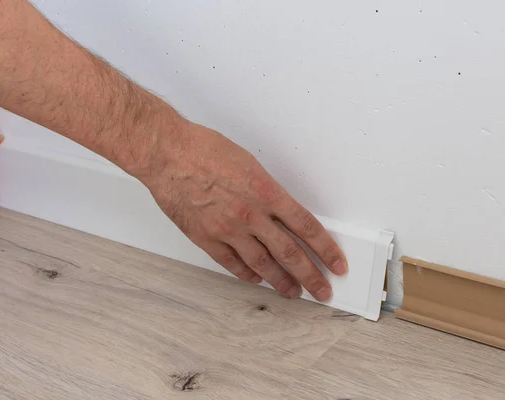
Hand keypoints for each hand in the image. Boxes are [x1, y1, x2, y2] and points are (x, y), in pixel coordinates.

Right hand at [139, 120, 347, 301]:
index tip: (337, 263)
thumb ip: (266, 190)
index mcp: (266, 191)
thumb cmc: (204, 150)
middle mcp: (251, 214)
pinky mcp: (206, 238)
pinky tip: (257, 280)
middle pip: (289, 252)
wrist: (168, 154)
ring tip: (294, 292)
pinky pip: (232, 264)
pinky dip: (247, 274)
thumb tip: (280, 211)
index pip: (306, 226)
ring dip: (281, 281)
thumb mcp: (248, 163)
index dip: (326, 248)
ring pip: (262, 264)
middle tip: (323, 290)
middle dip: (311, 275)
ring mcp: (228, 229)